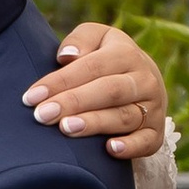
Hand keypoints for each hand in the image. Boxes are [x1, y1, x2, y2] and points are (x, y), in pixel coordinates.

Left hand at [25, 22, 168, 159]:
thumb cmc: (107, 59)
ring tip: (66, 128)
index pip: (91, 67)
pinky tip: (110, 149)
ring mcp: (153, 108)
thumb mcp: (97, 39)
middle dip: (73, 103)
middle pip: (108, 91)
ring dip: (95, 123)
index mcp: (127, 54)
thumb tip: (67, 56)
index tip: (32, 96)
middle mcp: (145, 80)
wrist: (144, 81)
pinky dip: (130, 146)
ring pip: (124, 116)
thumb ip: (81, 39)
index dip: (60, 81)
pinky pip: (146, 142)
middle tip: (43, 115)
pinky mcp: (156, 133)